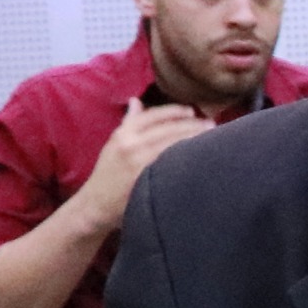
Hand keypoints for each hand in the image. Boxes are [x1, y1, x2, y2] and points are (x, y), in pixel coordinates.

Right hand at [74, 99, 212, 222]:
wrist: (95, 206)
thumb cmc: (107, 175)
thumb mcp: (114, 144)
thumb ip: (129, 123)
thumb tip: (136, 101)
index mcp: (123, 133)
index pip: (154, 115)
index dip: (176, 111)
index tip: (193, 112)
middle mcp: (131, 143)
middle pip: (169, 129)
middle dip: (193, 125)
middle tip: (211, 125)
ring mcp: (139, 162)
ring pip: (173, 144)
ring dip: (194, 138)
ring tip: (212, 137)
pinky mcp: (147, 179)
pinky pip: (172, 163)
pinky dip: (186, 157)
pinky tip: (199, 156)